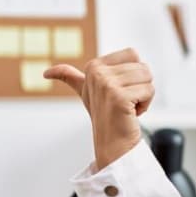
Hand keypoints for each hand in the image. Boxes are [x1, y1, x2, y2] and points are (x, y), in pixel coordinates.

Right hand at [45, 47, 153, 169]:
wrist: (112, 142)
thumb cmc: (104, 115)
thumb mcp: (85, 92)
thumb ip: (70, 78)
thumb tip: (46, 73)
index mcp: (94, 65)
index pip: (133, 54)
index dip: (135, 73)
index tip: (120, 90)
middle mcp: (97, 72)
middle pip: (143, 66)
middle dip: (142, 85)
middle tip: (127, 101)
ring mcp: (107, 84)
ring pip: (148, 77)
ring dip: (145, 95)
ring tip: (128, 106)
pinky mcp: (119, 97)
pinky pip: (149, 91)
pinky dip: (145, 104)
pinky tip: (131, 113)